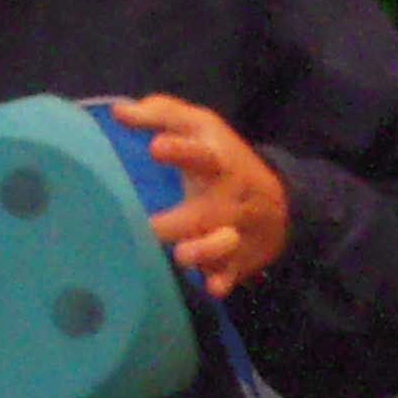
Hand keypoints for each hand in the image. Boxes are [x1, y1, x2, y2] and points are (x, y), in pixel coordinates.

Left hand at [115, 95, 288, 297]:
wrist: (280, 202)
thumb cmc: (223, 159)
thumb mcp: (201, 127)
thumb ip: (162, 115)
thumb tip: (117, 111)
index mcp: (217, 161)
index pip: (200, 154)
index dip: (180, 151)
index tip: (155, 148)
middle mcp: (229, 198)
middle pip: (207, 210)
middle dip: (181, 221)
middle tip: (151, 227)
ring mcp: (236, 230)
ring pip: (223, 244)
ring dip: (205, 251)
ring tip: (183, 255)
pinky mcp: (239, 259)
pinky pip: (233, 272)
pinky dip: (224, 280)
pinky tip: (214, 286)